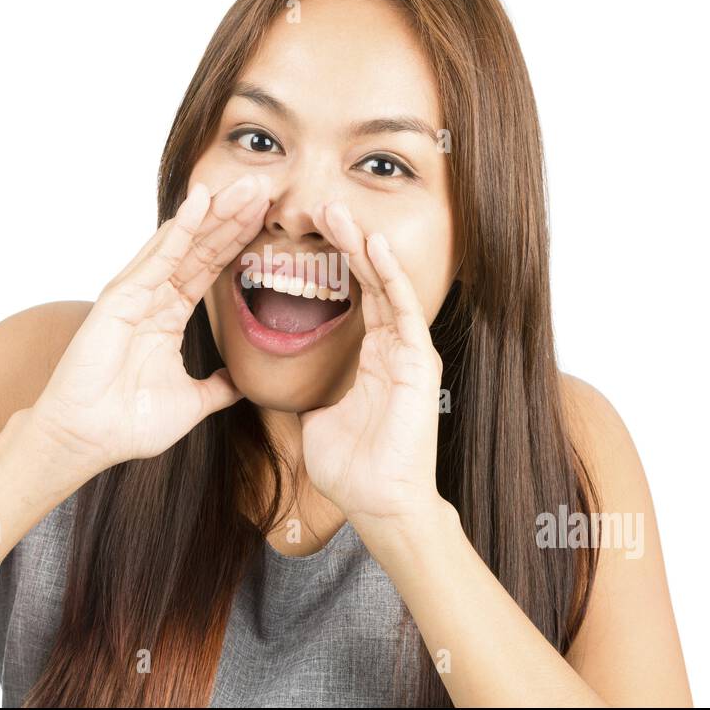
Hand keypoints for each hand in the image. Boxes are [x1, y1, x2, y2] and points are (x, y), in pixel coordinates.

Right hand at [30, 174, 269, 473]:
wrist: (90, 440)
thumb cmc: (128, 423)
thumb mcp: (192, 402)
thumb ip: (218, 388)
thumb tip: (242, 384)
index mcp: (168, 315)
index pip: (210, 267)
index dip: (237, 241)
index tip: (266, 217)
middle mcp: (153, 296)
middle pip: (201, 246)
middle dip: (232, 216)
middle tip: (264, 185)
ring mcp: (136, 293)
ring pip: (183, 243)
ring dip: (215, 213)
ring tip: (245, 185)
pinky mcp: (120, 297)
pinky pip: (157, 258)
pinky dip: (181, 229)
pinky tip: (201, 203)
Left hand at [299, 200, 445, 524]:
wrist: (378, 503)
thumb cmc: (352, 468)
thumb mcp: (319, 419)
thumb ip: (312, 393)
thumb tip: (289, 387)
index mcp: (373, 357)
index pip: (354, 296)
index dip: (335, 263)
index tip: (310, 234)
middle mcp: (394, 348)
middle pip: (369, 280)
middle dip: (347, 242)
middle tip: (324, 207)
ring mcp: (409, 352)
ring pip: (385, 285)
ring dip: (364, 247)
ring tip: (341, 214)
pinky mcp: (420, 362)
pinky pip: (402, 309)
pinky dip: (388, 276)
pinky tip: (373, 247)